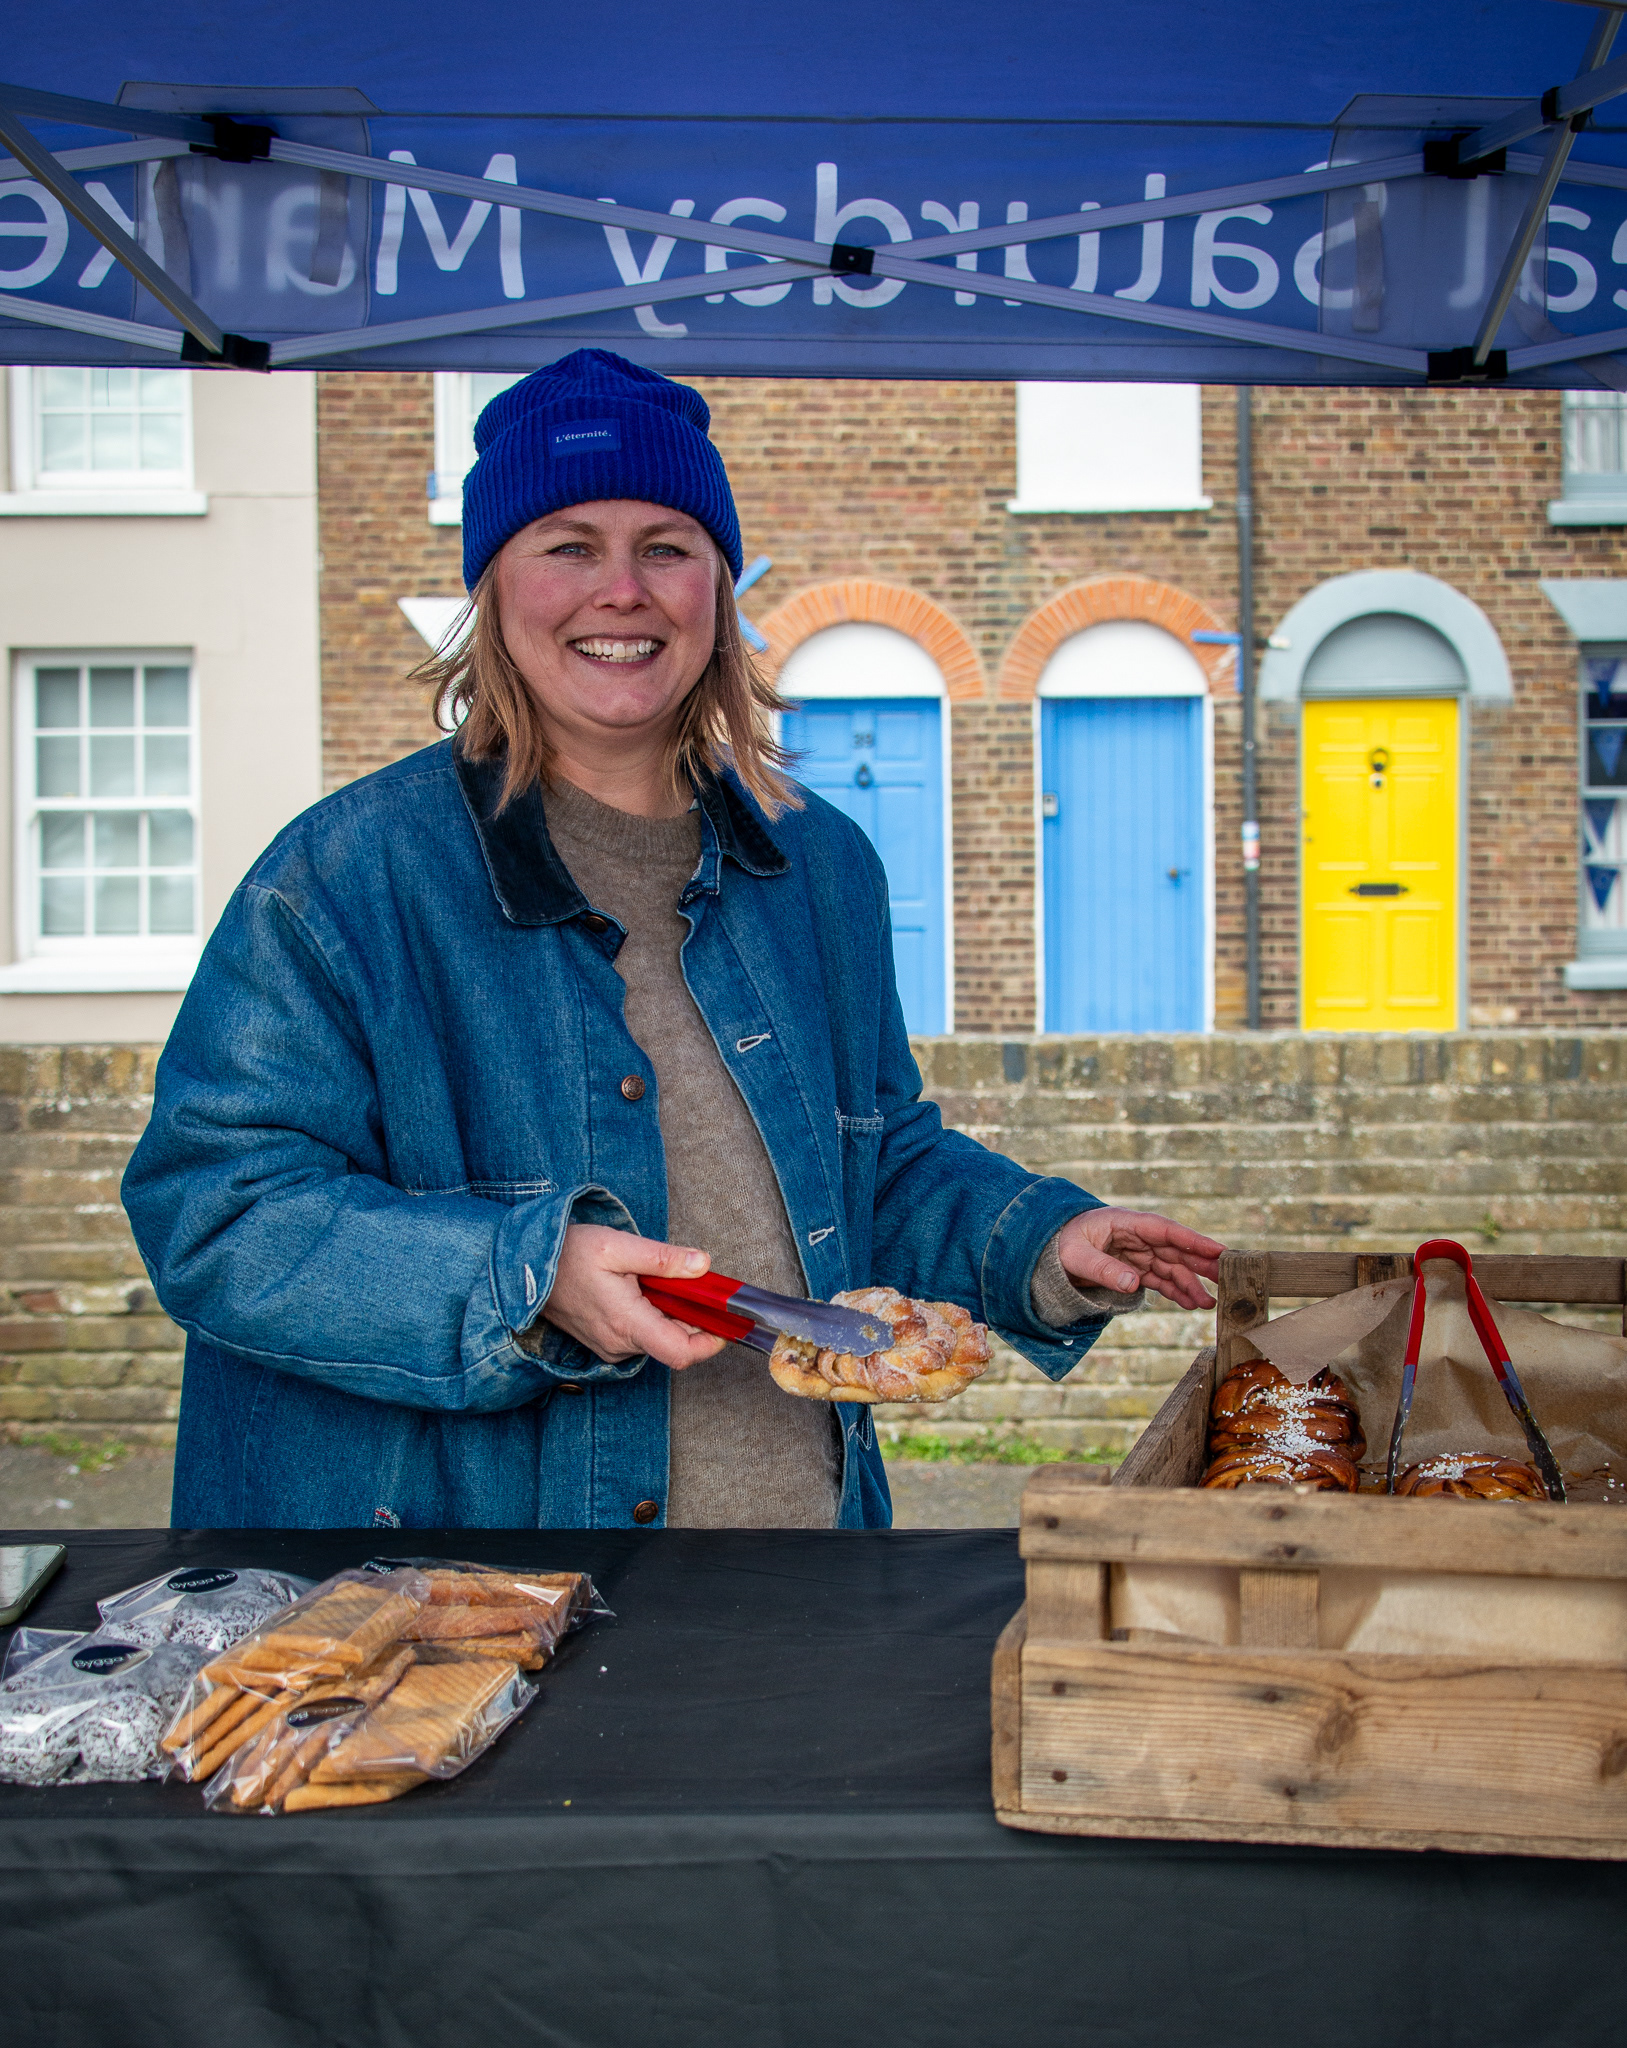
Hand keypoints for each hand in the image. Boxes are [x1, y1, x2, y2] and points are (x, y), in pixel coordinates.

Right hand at [541, 1225, 727, 1368]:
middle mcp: (620, 1343)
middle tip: (693, 1283)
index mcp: (627, 1323)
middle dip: (693, 1317)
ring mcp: (611, 1345)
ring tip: (658, 1280)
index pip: (681, 1353)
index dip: (711, 1341)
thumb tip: (702, 1264)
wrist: (525, 1267)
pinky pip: (641, 1335)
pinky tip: (642, 1290)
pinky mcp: (605, 1341)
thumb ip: (664, 1259)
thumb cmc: (568, 1254)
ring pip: (659, 1338)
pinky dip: (653, 1316)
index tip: (725, 1320)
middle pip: (675, 1343)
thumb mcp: (618, 1246)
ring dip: (671, 1314)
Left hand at [1057, 1207, 1224, 1311]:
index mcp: (1124, 1222)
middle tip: (1227, 1278)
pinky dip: (1176, 1291)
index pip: (1165, 1230)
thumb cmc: (1060, 1246)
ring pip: (1171, 1267)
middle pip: (1175, 1248)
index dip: (1193, 1239)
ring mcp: (1137, 1253)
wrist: (1048, 1254)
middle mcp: (1136, 1237)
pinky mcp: (1134, 1269)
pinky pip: (1160, 1280)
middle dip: (1201, 1263)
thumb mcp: (1075, 1256)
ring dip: (1190, 1284)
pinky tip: (1191, 1303)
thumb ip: (1103, 1268)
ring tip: (1209, 1303)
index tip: (1218, 1250)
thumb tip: (1133, 1283)